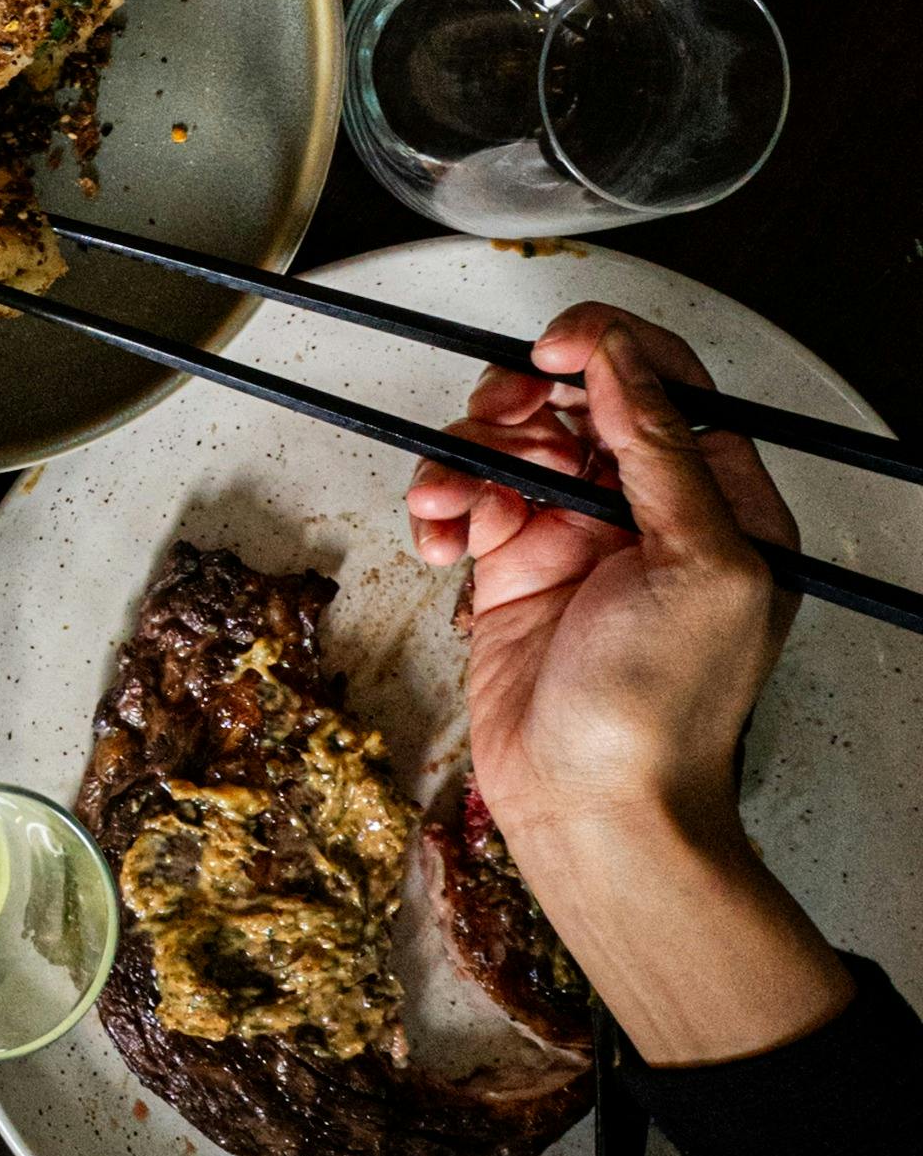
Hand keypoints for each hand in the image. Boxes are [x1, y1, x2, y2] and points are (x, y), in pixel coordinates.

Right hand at [405, 302, 847, 1061]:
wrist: (591, 805)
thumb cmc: (662, 712)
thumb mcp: (698, 564)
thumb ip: (662, 452)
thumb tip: (624, 364)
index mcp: (716, 502)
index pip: (666, 386)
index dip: (608, 349)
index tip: (555, 350)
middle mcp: (644, 511)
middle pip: (570, 404)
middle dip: (518, 404)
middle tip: (497, 425)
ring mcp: (572, 538)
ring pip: (504, 445)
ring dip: (462, 459)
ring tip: (450, 504)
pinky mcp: (509, 569)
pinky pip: (462, 500)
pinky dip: (438, 508)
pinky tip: (441, 543)